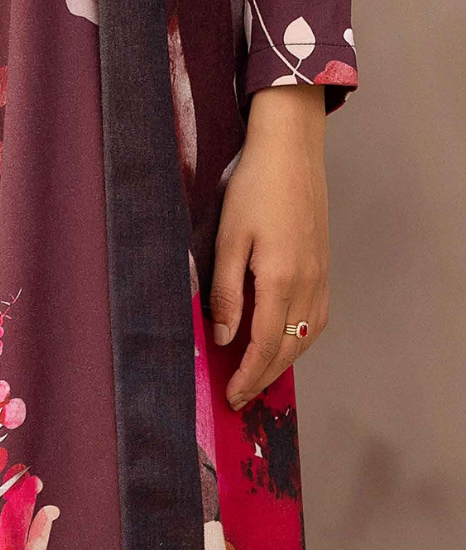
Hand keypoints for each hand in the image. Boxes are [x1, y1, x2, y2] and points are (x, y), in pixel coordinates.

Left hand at [208, 82, 328, 411]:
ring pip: (306, 338)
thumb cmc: (253, 187)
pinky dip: (300, 340)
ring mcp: (321, 276)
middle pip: (288, 349)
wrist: (290, 151)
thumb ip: (227, 292)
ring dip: (283, 362)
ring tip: (259, 375)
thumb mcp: (229, 237)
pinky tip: (284, 340)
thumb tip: (224, 338)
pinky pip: (316, 318)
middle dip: (264, 377)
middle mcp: (307, 285)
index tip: (232, 398)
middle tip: (241, 397)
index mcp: (280, 280)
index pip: (264, 347)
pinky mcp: (324, 266)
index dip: (248, 377)